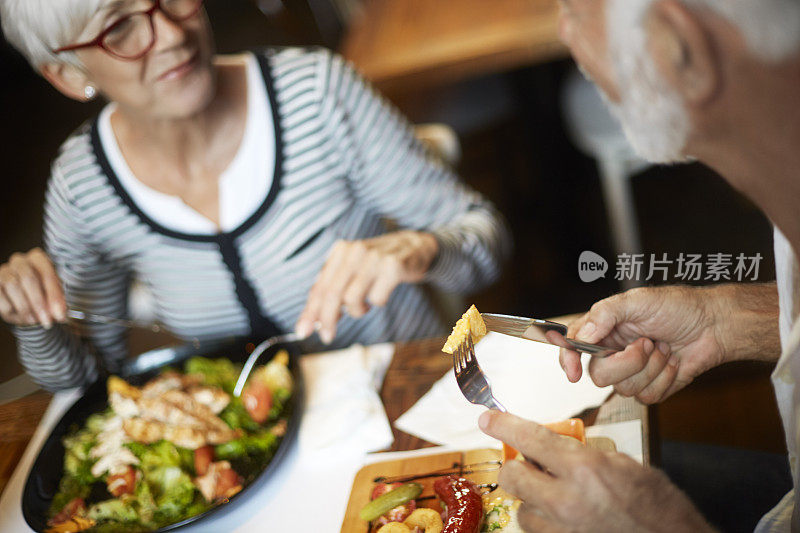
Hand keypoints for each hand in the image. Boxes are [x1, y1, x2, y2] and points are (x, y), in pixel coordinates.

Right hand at [0, 248, 66, 327]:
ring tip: (33, 320)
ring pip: (12, 285)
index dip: (54, 295)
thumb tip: (59, 314)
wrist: (22, 301)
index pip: (46, 273)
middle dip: (39, 302)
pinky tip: (20, 316)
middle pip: (28, 277)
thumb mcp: (52, 296)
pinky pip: (0, 296)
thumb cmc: (41, 295)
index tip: (60, 314)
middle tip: (47, 320)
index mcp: (38, 259)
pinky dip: (11, 310)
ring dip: (25, 307)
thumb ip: (56, 302)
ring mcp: (3, 271)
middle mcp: (19, 261)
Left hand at [295, 231, 437, 343]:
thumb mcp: (354, 267)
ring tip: (365, 304)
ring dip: (357, 310)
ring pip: (352, 299)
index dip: (310, 311)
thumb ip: (334, 287)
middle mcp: (355, 251)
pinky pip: (377, 299)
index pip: (320, 286)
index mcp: (340, 251)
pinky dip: (378, 302)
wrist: (415, 247)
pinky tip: (382, 292)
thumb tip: (314, 319)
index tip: (303, 331)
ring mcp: (374, 258)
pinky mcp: (393, 267)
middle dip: (327, 319)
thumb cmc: (379, 263)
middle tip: (327, 337)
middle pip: (332, 294)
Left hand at [479, 411, 712, 532]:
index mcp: (585, 469)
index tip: (487, 418)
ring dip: (532, 500)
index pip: (531, 439)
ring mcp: (563, 530)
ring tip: (558, 498)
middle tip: (531, 466)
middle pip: (512, 476)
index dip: (504, 425)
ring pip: (522, 510)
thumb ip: (584, 455)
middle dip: (517, 467)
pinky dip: (545, 523)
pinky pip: (538, 532)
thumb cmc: (660, 508)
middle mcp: (567, 500)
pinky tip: (566, 518)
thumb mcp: (625, 466)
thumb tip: (556, 449)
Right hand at [557, 285, 730, 403]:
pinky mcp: (652, 387)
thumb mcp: (637, 300)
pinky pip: (647, 397)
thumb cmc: (678, 307)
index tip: (573, 371)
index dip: (568, 360)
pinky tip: (673, 361)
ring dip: (651, 368)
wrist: (713, 325)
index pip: (573, 348)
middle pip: (600, 376)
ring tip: (663, 348)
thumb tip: (582, 336)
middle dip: (627, 363)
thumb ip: (604, 315)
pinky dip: (664, 379)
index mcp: (603, 330)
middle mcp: (613, 352)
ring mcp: (632, 372)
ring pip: (625, 389)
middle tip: (646, 343)